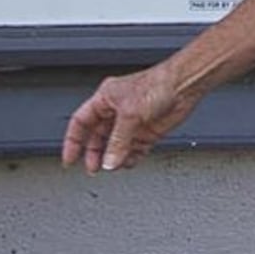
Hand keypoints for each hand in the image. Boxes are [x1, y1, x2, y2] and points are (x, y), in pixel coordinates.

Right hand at [61, 61, 195, 172]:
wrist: (184, 85)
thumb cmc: (158, 85)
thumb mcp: (130, 114)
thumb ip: (118, 141)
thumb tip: (108, 162)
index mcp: (105, 100)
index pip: (80, 123)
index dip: (72, 141)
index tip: (70, 159)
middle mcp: (116, 112)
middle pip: (96, 138)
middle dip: (93, 154)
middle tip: (93, 168)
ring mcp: (132, 123)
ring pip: (115, 147)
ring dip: (113, 158)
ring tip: (113, 166)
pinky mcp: (147, 131)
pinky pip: (133, 150)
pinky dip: (130, 158)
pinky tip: (129, 163)